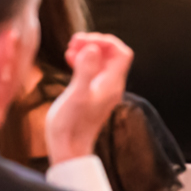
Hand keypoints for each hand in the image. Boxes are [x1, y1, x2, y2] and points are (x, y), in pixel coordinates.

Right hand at [44, 33, 132, 164]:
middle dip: (96, 44)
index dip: (106, 42)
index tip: (84, 41)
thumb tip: (93, 48)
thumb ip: (85, 70)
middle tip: (74, 42)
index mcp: (112, 84)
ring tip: (70, 48)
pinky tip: (69, 60)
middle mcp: (111, 86)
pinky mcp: (92, 95)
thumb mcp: (76, 95)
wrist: (69, 149)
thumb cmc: (71, 125)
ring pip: (102, 63)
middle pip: (113, 56)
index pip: (121, 53)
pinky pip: (93, 72)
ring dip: (89, 52)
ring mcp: (102, 91)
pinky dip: (83, 62)